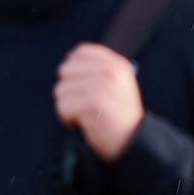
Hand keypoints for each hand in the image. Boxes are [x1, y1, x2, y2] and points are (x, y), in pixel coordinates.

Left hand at [52, 43, 145, 163]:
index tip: (76, 82)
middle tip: (80, 103)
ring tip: (82, 115)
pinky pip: (63, 106)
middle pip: (66, 70)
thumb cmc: (120, 116)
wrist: (132, 142)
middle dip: (68, 89)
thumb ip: (99, 70)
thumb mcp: (118, 85)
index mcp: (116, 64)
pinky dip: (67, 118)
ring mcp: (101, 86)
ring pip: (61, 90)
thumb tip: (70, 61)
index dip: (72, 67)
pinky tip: (80, 123)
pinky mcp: (92, 104)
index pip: (81, 52)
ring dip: (67, 106)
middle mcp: (110, 71)